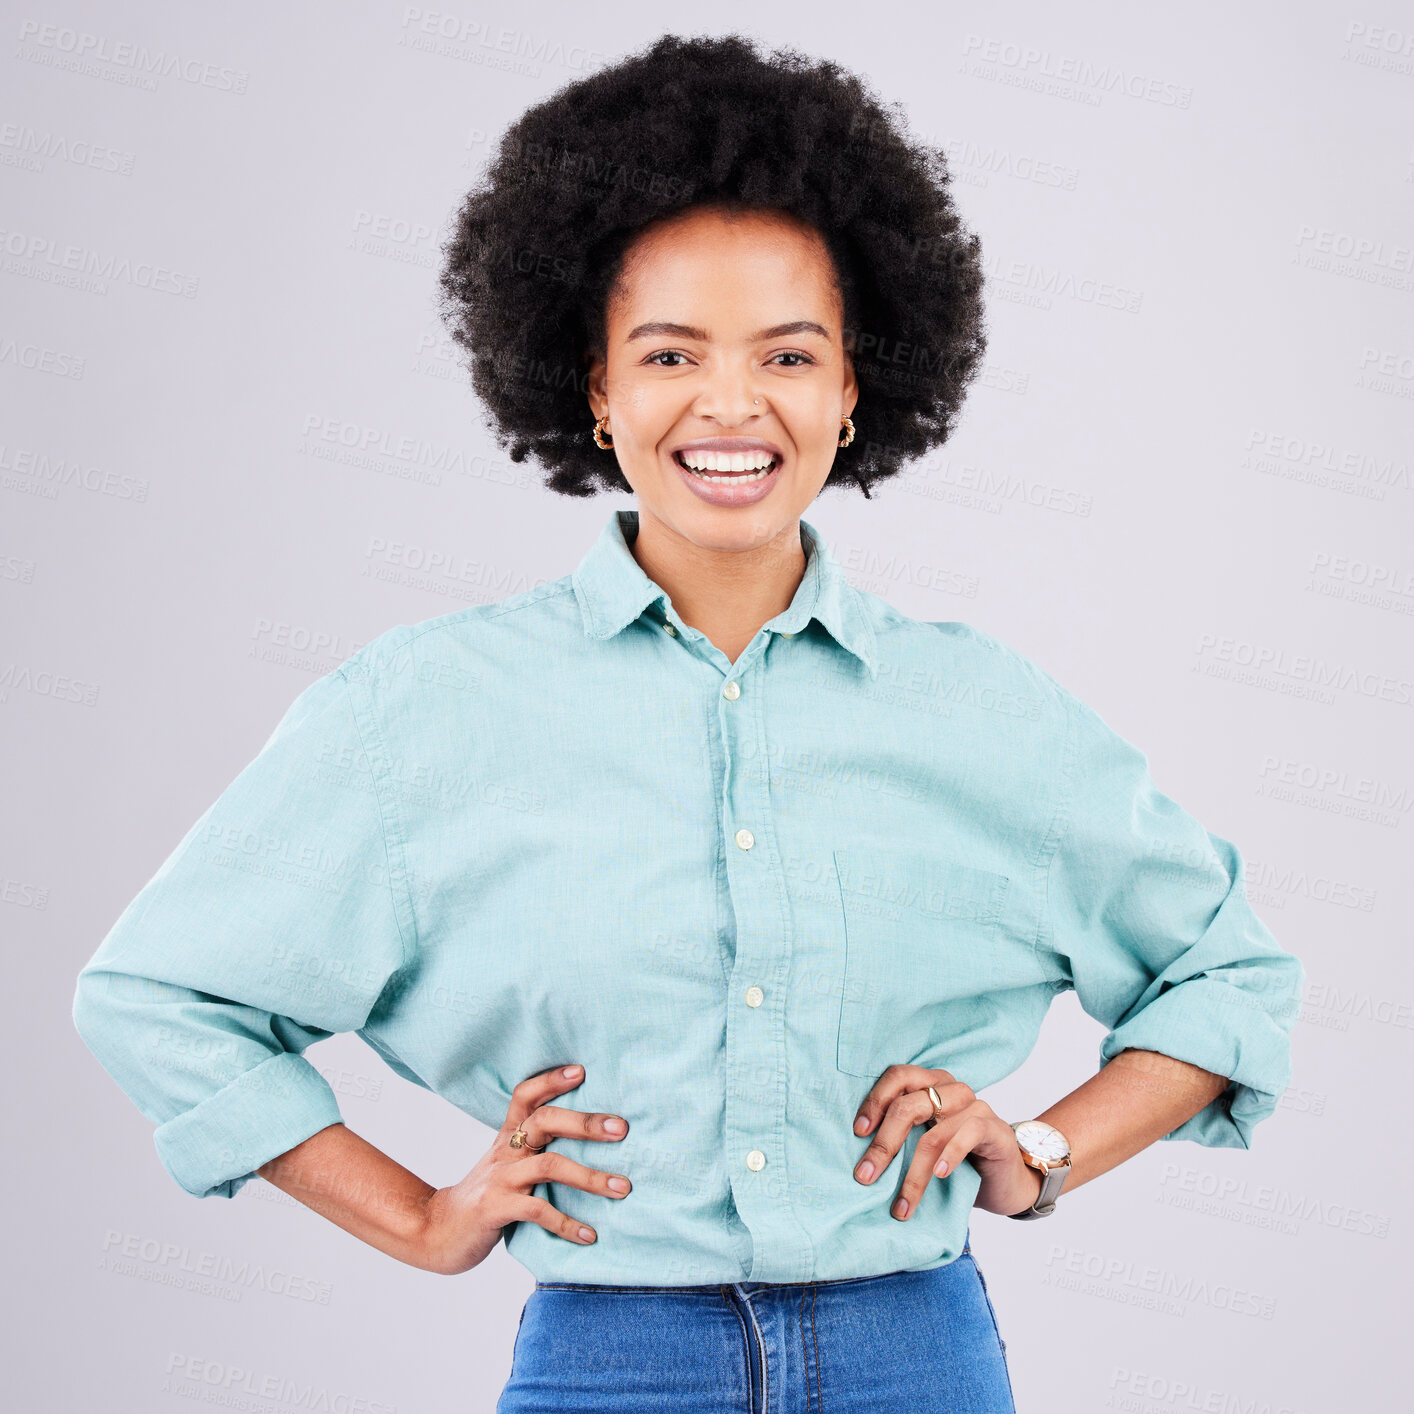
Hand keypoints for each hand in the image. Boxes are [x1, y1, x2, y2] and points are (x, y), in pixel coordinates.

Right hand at [416, 1064, 631, 1275]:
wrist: (438, 1231)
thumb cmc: (486, 1195)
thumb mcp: (507, 1164)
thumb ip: (537, 1150)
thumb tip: (591, 1139)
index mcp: (508, 1136)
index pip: (525, 1095)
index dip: (551, 1080)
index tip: (582, 1071)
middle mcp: (504, 1152)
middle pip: (544, 1121)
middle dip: (585, 1123)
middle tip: (621, 1129)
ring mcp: (499, 1179)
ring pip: (549, 1166)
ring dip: (590, 1177)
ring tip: (622, 1187)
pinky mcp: (495, 1209)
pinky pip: (537, 1211)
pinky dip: (566, 1223)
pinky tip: (589, 1235)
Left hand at [852, 1064, 1042, 1219]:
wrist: (1005, 1181)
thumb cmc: (958, 1161)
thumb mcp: (924, 1146)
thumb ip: (902, 1139)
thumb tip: (860, 1158)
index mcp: (931, 1084)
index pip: (897, 1076)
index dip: (874, 1101)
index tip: (858, 1133)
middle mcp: (952, 1089)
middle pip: (908, 1105)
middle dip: (884, 1144)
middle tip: (865, 1176)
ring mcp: (975, 1106)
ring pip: (934, 1133)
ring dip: (913, 1173)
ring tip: (902, 1203)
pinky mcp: (994, 1128)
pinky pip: (968, 1134)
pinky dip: (950, 1155)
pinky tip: (939, 1176)